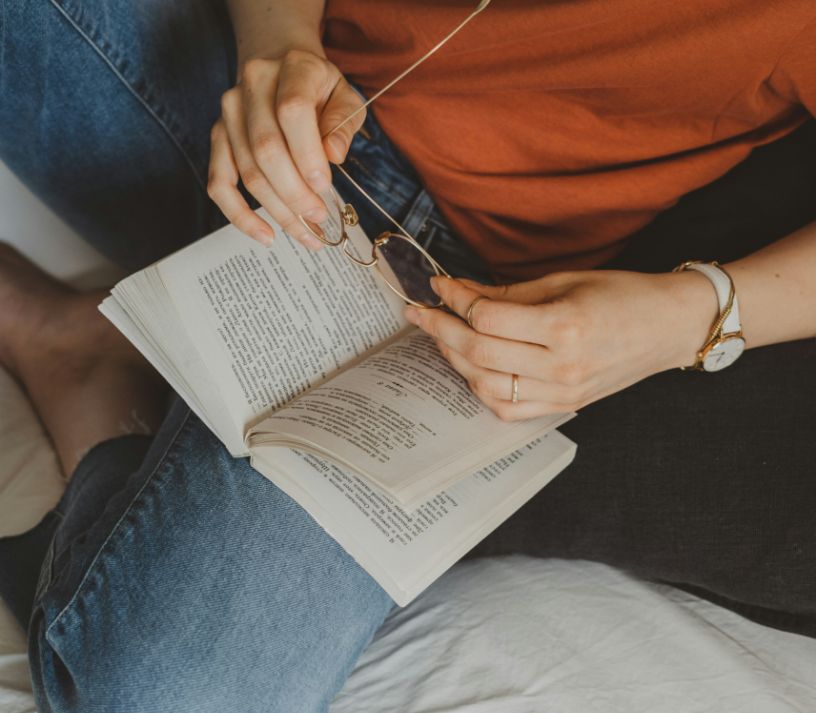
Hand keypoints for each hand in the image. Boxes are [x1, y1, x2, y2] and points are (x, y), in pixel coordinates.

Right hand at [208, 49, 364, 247]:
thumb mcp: (345, 97)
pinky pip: (219, 183)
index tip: (325, 187)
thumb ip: (343, 124)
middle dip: (295, 193)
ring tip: (307, 234)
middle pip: (266, 149)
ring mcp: (229, 112)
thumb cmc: (320, 89)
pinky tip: (266, 235)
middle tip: (319, 219)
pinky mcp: (218, 137)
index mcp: (292, 68)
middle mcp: (252, 86)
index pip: (292, 112)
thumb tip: (333, 156)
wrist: (282, 65)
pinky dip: (240, 215)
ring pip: (248, 172)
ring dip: (278, 211)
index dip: (308, 154)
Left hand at [404, 270, 715, 420]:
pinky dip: (481, 390)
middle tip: (420, 312)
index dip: (454, 299)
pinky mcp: (563, 406)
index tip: (437, 285)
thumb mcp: (565, 281)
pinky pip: (508, 409)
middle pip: (479, 353)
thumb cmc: (623, 295)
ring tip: (443, 337)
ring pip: (486, 386)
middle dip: (441, 330)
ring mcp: (562, 393)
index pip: (488, 317)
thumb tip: (459, 292)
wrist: (670, 327)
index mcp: (564, 326)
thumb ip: (508, 292)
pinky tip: (471, 367)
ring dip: (455, 360)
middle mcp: (561, 366)